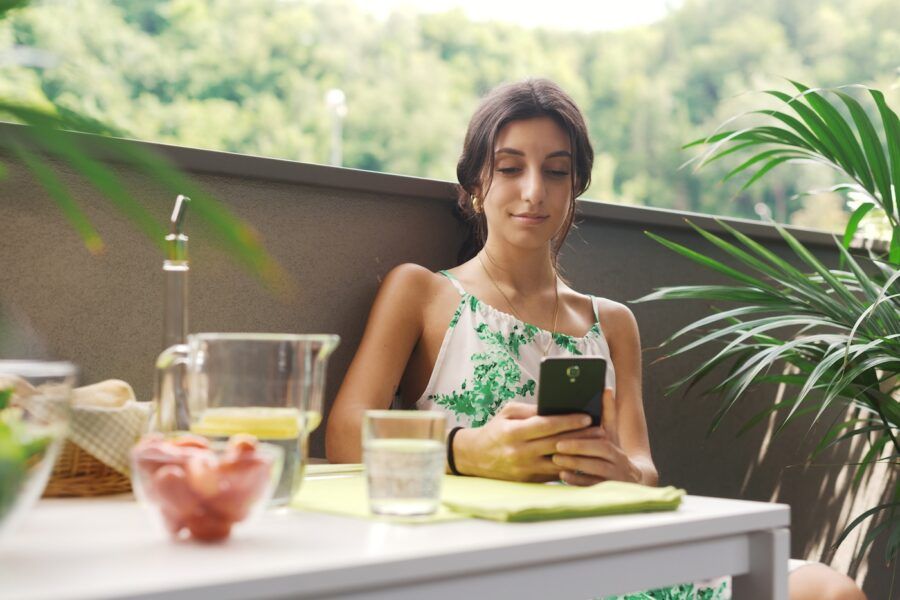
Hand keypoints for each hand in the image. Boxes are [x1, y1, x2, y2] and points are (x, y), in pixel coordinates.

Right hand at [453, 401, 592, 481]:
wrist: (476, 458)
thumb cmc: (495, 430)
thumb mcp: (508, 413)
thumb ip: (531, 410)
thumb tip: (556, 408)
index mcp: (513, 432)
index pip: (545, 426)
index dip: (567, 421)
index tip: (586, 417)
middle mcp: (519, 452)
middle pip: (556, 444)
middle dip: (580, 437)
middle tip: (600, 430)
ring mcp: (524, 469)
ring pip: (559, 462)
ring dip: (579, 453)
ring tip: (596, 444)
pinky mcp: (529, 481)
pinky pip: (554, 474)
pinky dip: (570, 466)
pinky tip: (584, 459)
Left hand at [551, 388, 641, 485]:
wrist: (634, 480)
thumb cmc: (613, 453)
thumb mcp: (612, 435)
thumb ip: (608, 414)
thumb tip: (606, 389)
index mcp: (615, 444)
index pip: (602, 436)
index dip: (586, 432)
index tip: (569, 429)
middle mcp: (618, 459)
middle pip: (600, 451)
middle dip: (578, 447)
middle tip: (558, 444)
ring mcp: (615, 476)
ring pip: (596, 469)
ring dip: (575, 463)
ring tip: (556, 459)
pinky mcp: (608, 489)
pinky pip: (593, 486)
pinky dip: (578, 481)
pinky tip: (563, 476)